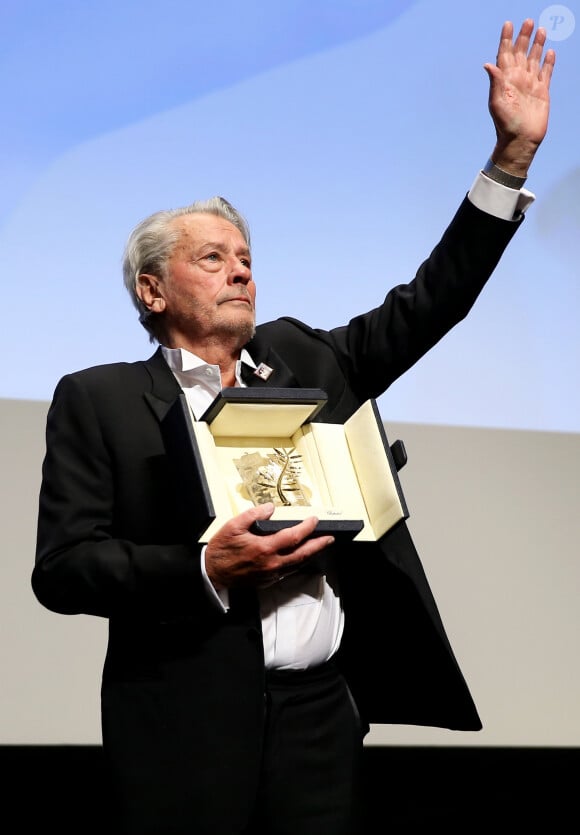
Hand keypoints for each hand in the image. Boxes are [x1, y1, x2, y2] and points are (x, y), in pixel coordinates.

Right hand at [204, 502, 334, 589]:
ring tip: (319, 546)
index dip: (307, 527)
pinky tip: (300, 557)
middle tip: (329, 538)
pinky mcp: (267, 581)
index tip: (314, 520)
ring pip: (297, 565)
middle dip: (318, 545)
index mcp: (264, 548)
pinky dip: (297, 563)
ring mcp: (270, 574)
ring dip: (310, 555)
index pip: (294, 536)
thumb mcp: (233, 525)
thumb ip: (254, 514)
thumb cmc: (221, 549)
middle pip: (302, 554)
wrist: (212, 573)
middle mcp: (271, 563)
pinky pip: (288, 571)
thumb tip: (270, 508)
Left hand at [484, 19, 555, 174]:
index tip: (508, 24)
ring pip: (534, 59)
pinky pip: (546, 73)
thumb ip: (495, 82)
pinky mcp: (542, 92)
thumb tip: (488, 65)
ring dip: (536, 45)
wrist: (520, 140)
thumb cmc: (505, 124)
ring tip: (540, 30)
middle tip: (527, 21)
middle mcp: (518, 79)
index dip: (506, 39)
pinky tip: (550, 52)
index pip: (505, 54)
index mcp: (505, 80)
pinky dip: (548, 62)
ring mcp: (530, 85)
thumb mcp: (497, 103)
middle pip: (521, 53)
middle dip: (523, 37)